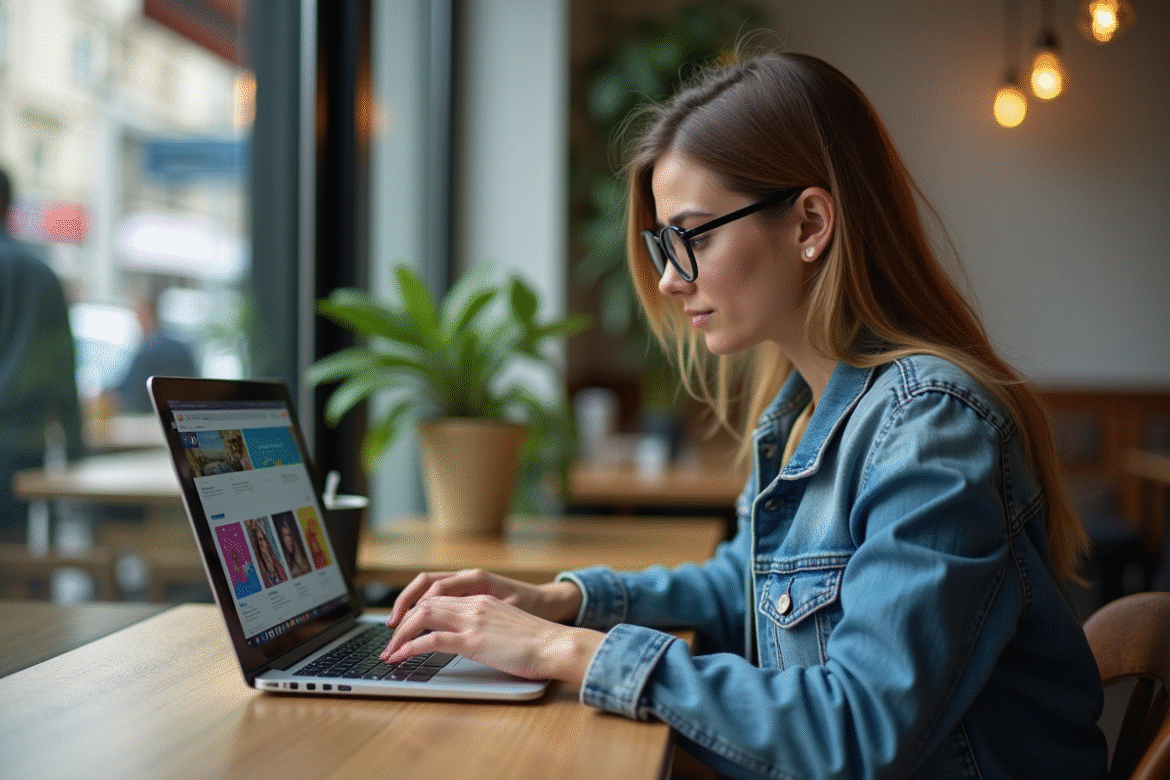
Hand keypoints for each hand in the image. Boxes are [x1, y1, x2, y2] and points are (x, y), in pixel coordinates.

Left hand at [379, 593, 602, 683]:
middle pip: (426, 603)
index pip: (440, 597)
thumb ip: (488, 627)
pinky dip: (409, 647)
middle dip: (402, 621)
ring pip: (423, 617)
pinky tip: (400, 657)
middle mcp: (474, 604)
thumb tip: (474, 641)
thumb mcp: (509, 626)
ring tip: (389, 652)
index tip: (405, 626)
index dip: (417, 610)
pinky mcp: (472, 640)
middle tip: (390, 640)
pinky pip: (431, 639)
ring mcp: (472, 620)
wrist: (556, 644)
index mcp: (482, 599)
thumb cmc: (540, 642)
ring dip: (400, 635)